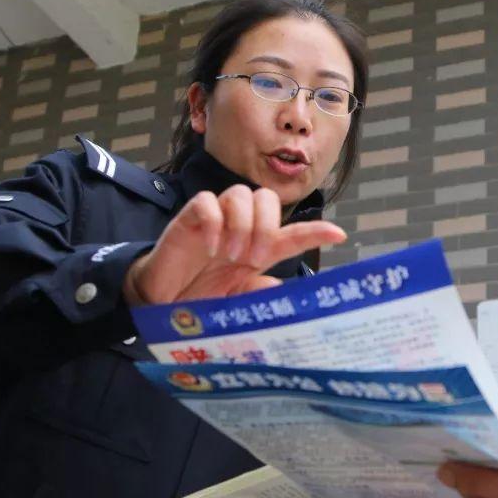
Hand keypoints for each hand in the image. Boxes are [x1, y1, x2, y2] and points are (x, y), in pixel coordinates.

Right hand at [122, 185, 345, 304]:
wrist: (159, 300)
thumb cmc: (199, 299)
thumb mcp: (231, 303)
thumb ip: (254, 296)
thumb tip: (278, 288)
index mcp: (257, 250)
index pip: (291, 234)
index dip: (315, 232)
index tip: (338, 235)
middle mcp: (240, 229)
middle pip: (267, 198)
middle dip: (267, 224)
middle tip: (254, 257)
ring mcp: (215, 220)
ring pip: (240, 194)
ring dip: (242, 223)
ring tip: (231, 254)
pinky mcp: (189, 218)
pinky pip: (207, 201)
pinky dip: (214, 220)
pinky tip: (210, 245)